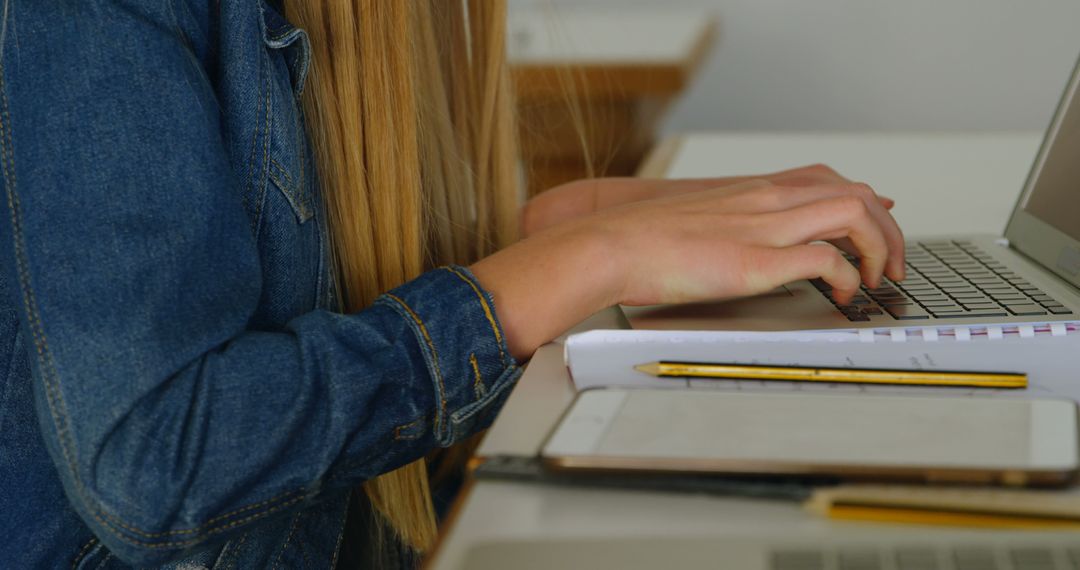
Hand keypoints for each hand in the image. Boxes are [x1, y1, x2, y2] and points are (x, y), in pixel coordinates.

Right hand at [590, 179, 904, 305]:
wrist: (609, 243)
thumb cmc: (641, 239)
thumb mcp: (696, 220)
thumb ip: (728, 224)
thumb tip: (740, 242)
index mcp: (751, 191)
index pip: (826, 179)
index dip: (863, 201)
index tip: (877, 224)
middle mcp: (765, 201)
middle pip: (854, 194)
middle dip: (887, 230)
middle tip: (889, 265)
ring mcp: (764, 228)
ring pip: (852, 214)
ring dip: (878, 247)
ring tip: (875, 279)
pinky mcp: (756, 261)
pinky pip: (824, 259)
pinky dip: (846, 276)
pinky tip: (840, 294)